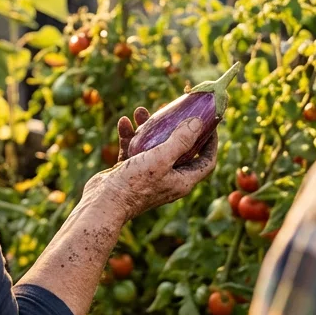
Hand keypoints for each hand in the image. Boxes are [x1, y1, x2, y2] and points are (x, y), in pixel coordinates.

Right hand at [85, 114, 217, 222]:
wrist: (103, 203)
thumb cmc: (135, 184)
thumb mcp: (161, 159)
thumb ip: (181, 141)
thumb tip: (198, 123)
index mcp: (182, 180)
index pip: (206, 161)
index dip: (211, 142)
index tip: (209, 122)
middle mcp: (168, 179)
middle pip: (179, 149)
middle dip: (176, 128)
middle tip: (174, 111)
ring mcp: (149, 176)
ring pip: (153, 147)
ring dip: (148, 129)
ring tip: (140, 111)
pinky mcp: (131, 172)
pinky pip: (133, 150)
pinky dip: (129, 137)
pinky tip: (123, 122)